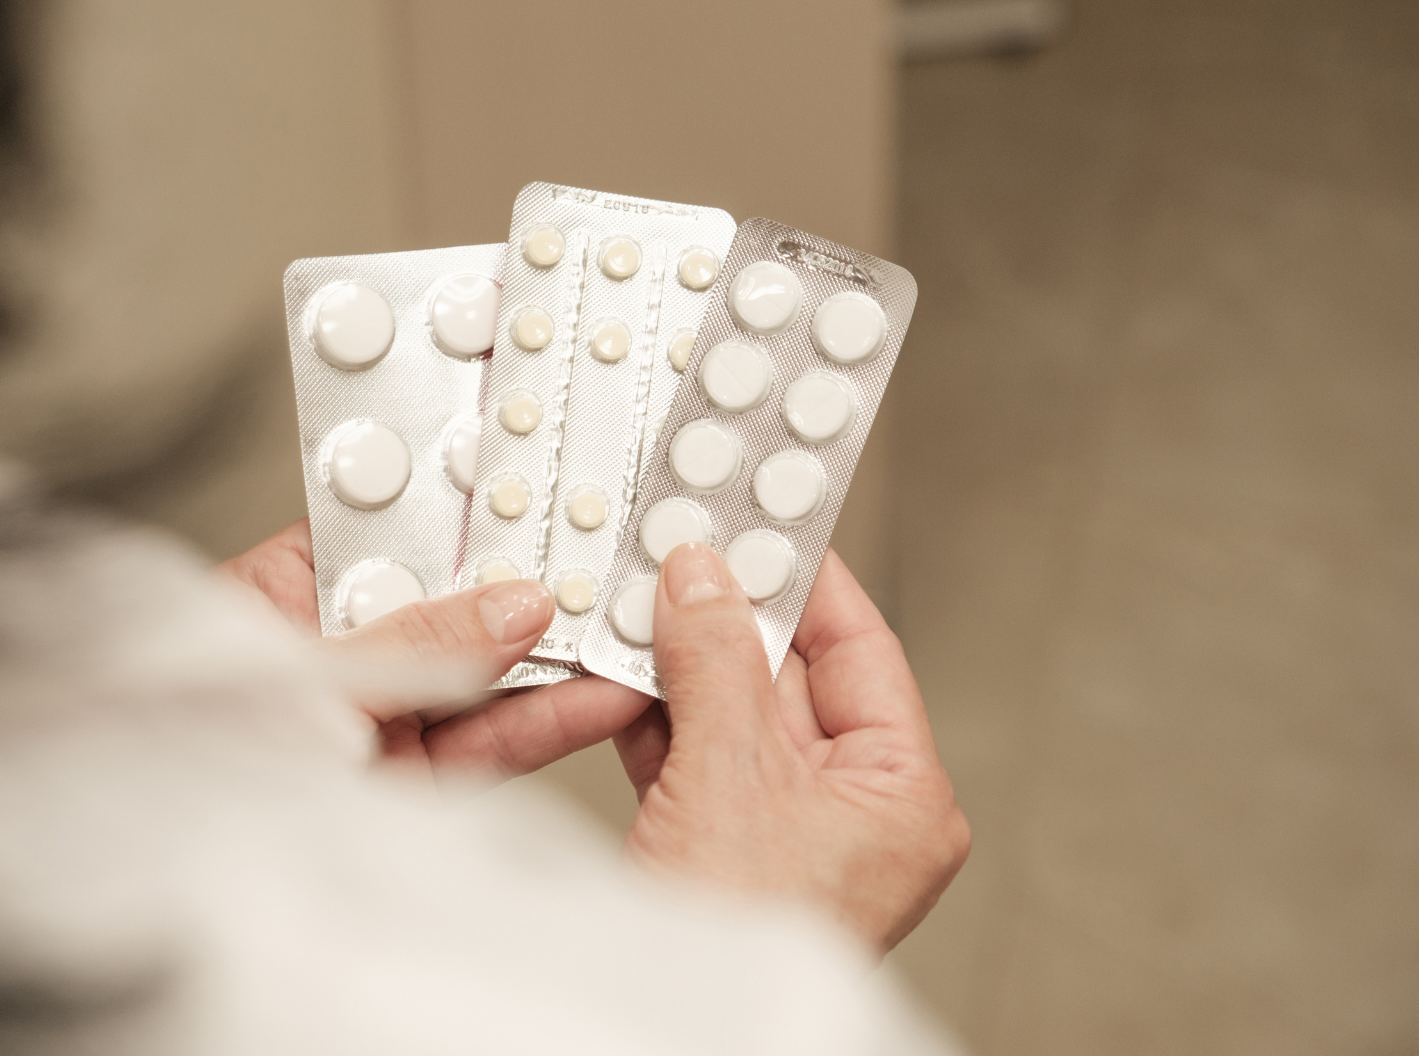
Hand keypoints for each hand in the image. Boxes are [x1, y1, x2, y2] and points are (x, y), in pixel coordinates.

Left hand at [221, 520, 650, 783]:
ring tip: (617, 624)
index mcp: (275, 602)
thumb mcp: (307, 688)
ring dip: (554, 654)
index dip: (453, 515)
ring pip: (480, 674)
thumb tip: (505, 606)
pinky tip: (599, 693)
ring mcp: (376, 722)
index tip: (528, 493)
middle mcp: (332, 657)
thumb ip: (412, 645)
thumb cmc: (190, 769)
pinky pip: (490, 739)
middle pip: (444, 603)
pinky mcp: (413, 783)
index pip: (378, 536)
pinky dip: (549, 719)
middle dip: (523, 584)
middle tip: (597, 559)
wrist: (182, 878)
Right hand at [616, 543, 968, 953]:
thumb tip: (701, 580)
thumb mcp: (729, 778)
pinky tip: (621, 668)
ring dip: (680, 662)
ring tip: (641, 601)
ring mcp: (783, 830)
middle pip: (787, 676)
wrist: (664, 1034)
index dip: (809, 580)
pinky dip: (654, 713)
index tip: (766, 519)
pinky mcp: (721, 844)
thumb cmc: (738, 941)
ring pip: (730, 712)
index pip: (861, 652)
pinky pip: (693, 754)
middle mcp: (852, 811)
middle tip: (682, 551)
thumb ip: (714, 664)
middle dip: (726, 617)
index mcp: (901, 796)